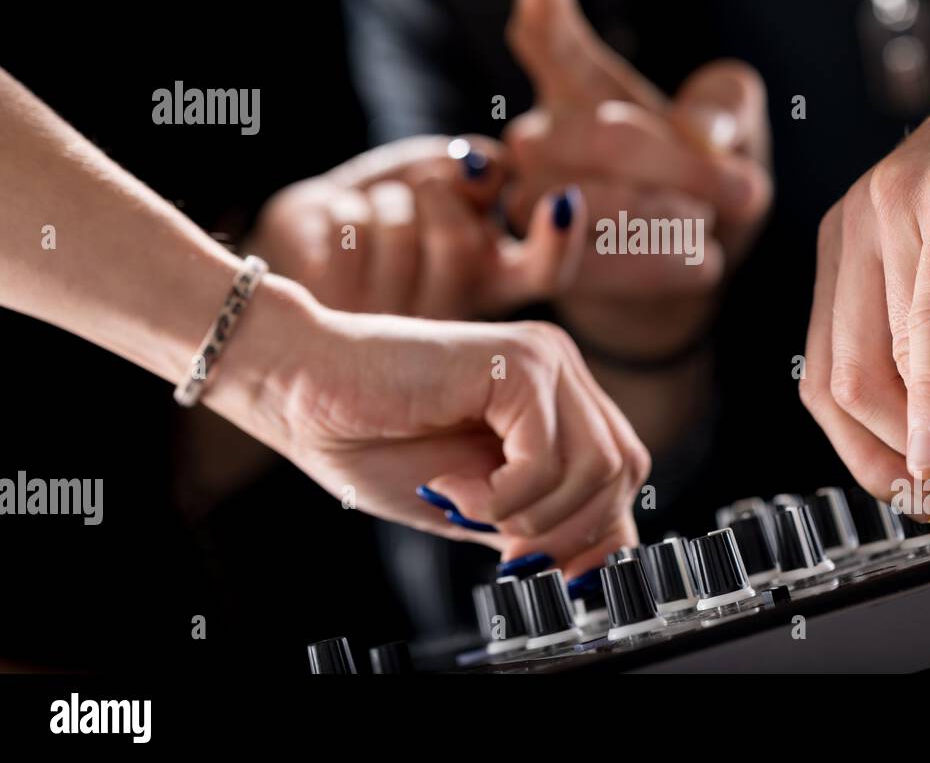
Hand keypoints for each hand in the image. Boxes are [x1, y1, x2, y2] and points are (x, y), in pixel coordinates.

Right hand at [209, 279, 647, 574]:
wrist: (302, 389)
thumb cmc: (371, 440)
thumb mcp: (474, 502)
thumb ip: (535, 521)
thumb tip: (593, 568)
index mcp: (555, 397)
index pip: (622, 469)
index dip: (601, 530)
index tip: (559, 575)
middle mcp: (560, 370)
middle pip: (623, 469)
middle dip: (570, 529)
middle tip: (505, 547)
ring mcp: (543, 359)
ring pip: (598, 466)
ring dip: (530, 513)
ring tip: (465, 503)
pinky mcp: (517, 362)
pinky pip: (548, 456)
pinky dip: (504, 494)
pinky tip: (453, 485)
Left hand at [248, 135, 584, 320]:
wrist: (307, 237)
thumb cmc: (389, 206)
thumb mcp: (441, 177)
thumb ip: (476, 171)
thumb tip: (492, 169)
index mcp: (491, 282)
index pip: (545, 274)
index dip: (560, 241)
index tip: (561, 199)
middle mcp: (450, 315)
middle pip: (462, 243)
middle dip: (437, 191)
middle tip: (421, 189)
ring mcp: (393, 323)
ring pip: (402, 233)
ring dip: (385, 199)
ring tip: (375, 216)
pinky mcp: (335, 311)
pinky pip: (353, 233)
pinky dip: (342, 207)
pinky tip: (338, 230)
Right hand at [503, 0, 772, 358]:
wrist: (687, 268)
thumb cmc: (705, 178)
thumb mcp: (733, 124)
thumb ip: (723, 105)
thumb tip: (701, 132)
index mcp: (580, 87)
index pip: (556, 47)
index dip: (548, 20)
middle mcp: (539, 139)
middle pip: (604, 137)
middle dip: (683, 167)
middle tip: (747, 186)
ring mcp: (530, 204)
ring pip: (600, 204)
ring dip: (674, 217)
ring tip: (708, 223)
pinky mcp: (546, 269)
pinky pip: (602, 263)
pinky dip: (667, 263)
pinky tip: (703, 261)